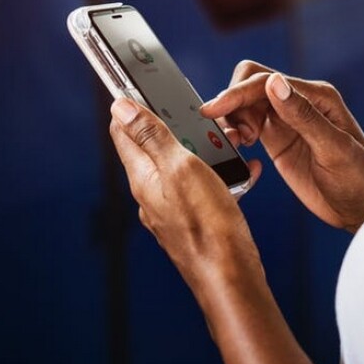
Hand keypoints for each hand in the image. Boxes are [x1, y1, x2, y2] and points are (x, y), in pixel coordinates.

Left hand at [109, 98, 262, 283]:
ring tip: (230, 146)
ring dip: (205, 150)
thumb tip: (121, 107)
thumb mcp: (181, 169)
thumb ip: (153, 137)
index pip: (124, 130)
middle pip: (157, 146)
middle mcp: (152, 193)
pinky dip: (220, 175)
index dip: (133, 105)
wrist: (232, 277)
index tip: (146, 86)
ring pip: (184, 166)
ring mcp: (173, 208)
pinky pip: (204, 186)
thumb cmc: (208, 226)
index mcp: (143, 177)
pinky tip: (241, 174)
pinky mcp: (195, 219)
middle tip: (204, 119)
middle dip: (179, 127)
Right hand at [200, 60, 363, 231]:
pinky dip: (236, 132)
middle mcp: (300, 102)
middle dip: (233, 103)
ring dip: (232, 118)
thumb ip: (303, 116)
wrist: (360, 208)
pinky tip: (241, 148)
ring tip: (240, 143)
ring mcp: (287, 120)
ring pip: (246, 104)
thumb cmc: (358, 178)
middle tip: (236, 135)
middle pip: (251, 84)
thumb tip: (275, 83)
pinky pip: (247, 124)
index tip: (214, 110)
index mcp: (318, 96)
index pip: (266, 81)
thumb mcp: (333, 148)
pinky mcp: (277, 139)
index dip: (237, 93)